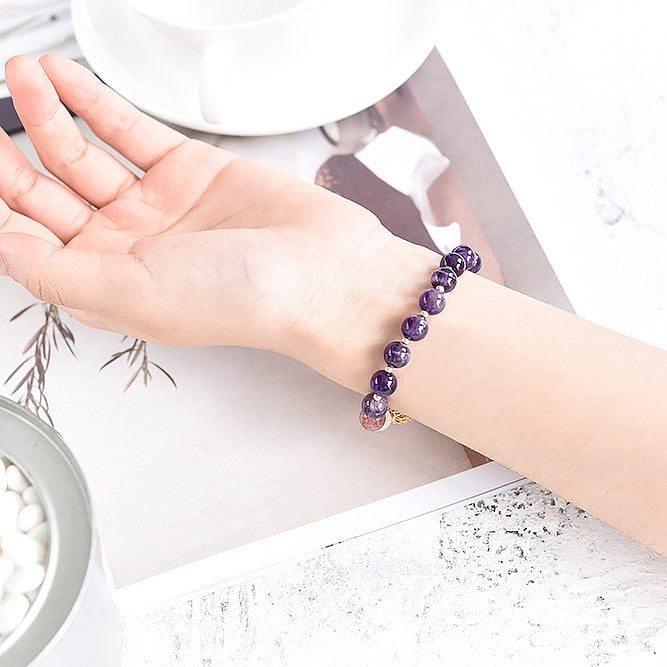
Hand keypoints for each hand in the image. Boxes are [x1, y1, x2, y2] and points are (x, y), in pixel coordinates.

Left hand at [0, 55, 410, 384]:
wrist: (323, 274)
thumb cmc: (244, 300)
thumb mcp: (133, 295)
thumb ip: (56, 273)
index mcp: (108, 285)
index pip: (30, 242)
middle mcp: (128, 246)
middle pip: (48, 194)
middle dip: (9, 156)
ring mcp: (157, 205)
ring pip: (84, 153)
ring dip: (48, 114)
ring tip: (21, 78)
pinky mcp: (188, 170)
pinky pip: (128, 130)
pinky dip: (93, 102)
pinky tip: (63, 81)